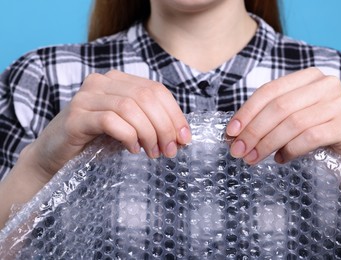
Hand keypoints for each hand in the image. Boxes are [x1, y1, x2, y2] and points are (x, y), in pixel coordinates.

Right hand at [25, 70, 190, 180]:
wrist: (55, 156)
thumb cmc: (96, 141)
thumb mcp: (130, 129)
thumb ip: (153, 125)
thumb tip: (184, 136)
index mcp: (118, 80)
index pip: (156, 90)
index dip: (175, 114)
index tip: (185, 138)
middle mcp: (102, 82)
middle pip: (146, 97)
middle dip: (165, 126)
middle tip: (171, 150)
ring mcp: (87, 97)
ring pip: (130, 107)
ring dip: (149, 133)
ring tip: (153, 153)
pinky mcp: (76, 116)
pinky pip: (111, 121)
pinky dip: (129, 136)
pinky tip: (133, 149)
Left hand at [227, 67, 340, 175]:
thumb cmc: (311, 133)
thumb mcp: (286, 119)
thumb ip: (264, 119)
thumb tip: (233, 133)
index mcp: (307, 77)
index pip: (269, 91)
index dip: (247, 112)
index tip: (230, 132)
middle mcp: (325, 84)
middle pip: (279, 107)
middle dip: (253, 131)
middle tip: (238, 151)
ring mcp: (338, 104)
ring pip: (292, 123)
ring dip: (267, 143)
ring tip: (254, 158)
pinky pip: (310, 138)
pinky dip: (290, 150)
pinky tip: (281, 158)